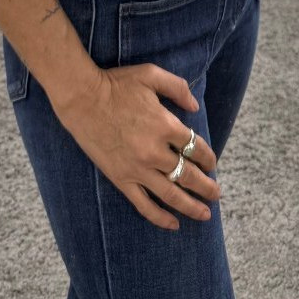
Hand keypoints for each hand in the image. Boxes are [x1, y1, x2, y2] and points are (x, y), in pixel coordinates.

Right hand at [54, 63, 220, 230]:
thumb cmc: (116, 84)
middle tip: (216, 194)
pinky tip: (173, 224)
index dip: (208, 157)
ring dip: (192, 206)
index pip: (196, 148)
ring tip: (205, 214)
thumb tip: (195, 106)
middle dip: (206, 186)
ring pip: (171, 194)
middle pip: (189, 175)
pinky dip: (160, 217)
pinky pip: (144, 204)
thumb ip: (176, 87)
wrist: (82, 98)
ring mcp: (138, 168)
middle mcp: (155, 151)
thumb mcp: (150, 75)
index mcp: (165, 125)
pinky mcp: (121, 178)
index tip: (212, 163)